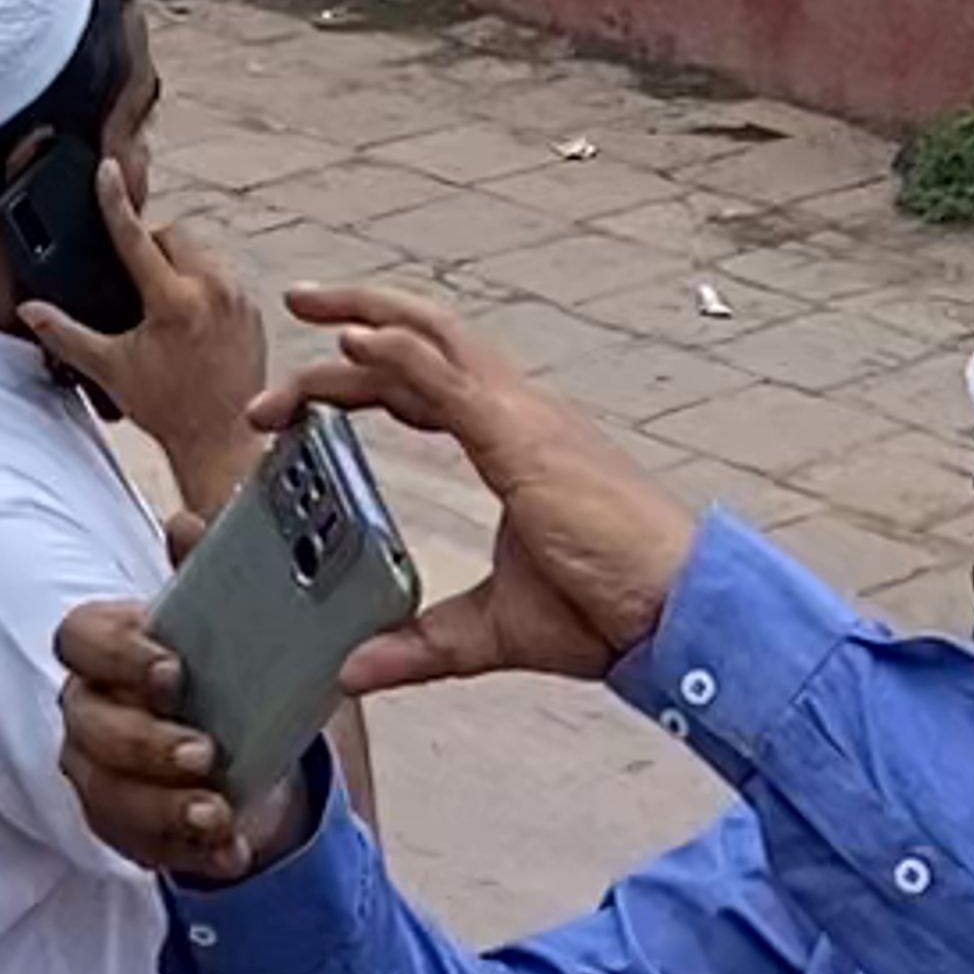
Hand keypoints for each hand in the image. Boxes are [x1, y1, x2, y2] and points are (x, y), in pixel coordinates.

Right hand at [23, 159, 268, 501]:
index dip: (114, 200)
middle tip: (137, 281)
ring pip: (203, 251)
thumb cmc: (166, 408)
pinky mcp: (254, 310)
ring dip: (180, 262)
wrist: (223, 440)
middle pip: (175, 234)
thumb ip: (65, 334)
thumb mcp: (109, 369)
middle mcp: (211, 290)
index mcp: (172, 301)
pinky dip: (205, 283)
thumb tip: (30, 310)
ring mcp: (238, 299)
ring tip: (163, 300)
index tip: (108, 169)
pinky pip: (225, 275)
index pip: (135, 236)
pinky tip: (192, 315)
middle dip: (152, 245)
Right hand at [54, 592, 312, 887]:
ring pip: (108, 794)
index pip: (80, 639)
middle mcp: (86, 709)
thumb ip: (207, 571)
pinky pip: (142, 847)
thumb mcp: (225, 621)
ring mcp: (97, 773)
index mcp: (103, 646)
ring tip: (218, 812)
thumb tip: (190, 523)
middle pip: (90, 726)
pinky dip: (189, 852)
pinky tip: (231, 849)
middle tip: (202, 752)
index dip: (121, 655)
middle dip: (145, 742)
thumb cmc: (221, 670)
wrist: (245, 746)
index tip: (175, 670)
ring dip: (164, 807)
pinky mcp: (122, 827)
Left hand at [267, 284, 695, 697]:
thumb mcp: (493, 629)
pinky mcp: (523, 438)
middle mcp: (518, 413)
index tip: (302, 390)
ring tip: (307, 303)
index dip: (365, 374)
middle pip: (425, 340)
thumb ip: (421, 645)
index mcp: (515, 441)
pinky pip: (449, 378)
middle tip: (297, 308)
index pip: (424, 385)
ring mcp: (523, 418)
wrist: (677, 611)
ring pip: (432, 336)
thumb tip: (350, 669)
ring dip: (364, 314)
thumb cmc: (610, 609)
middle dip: (355, 317)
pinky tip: (351, 343)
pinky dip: (397, 351)